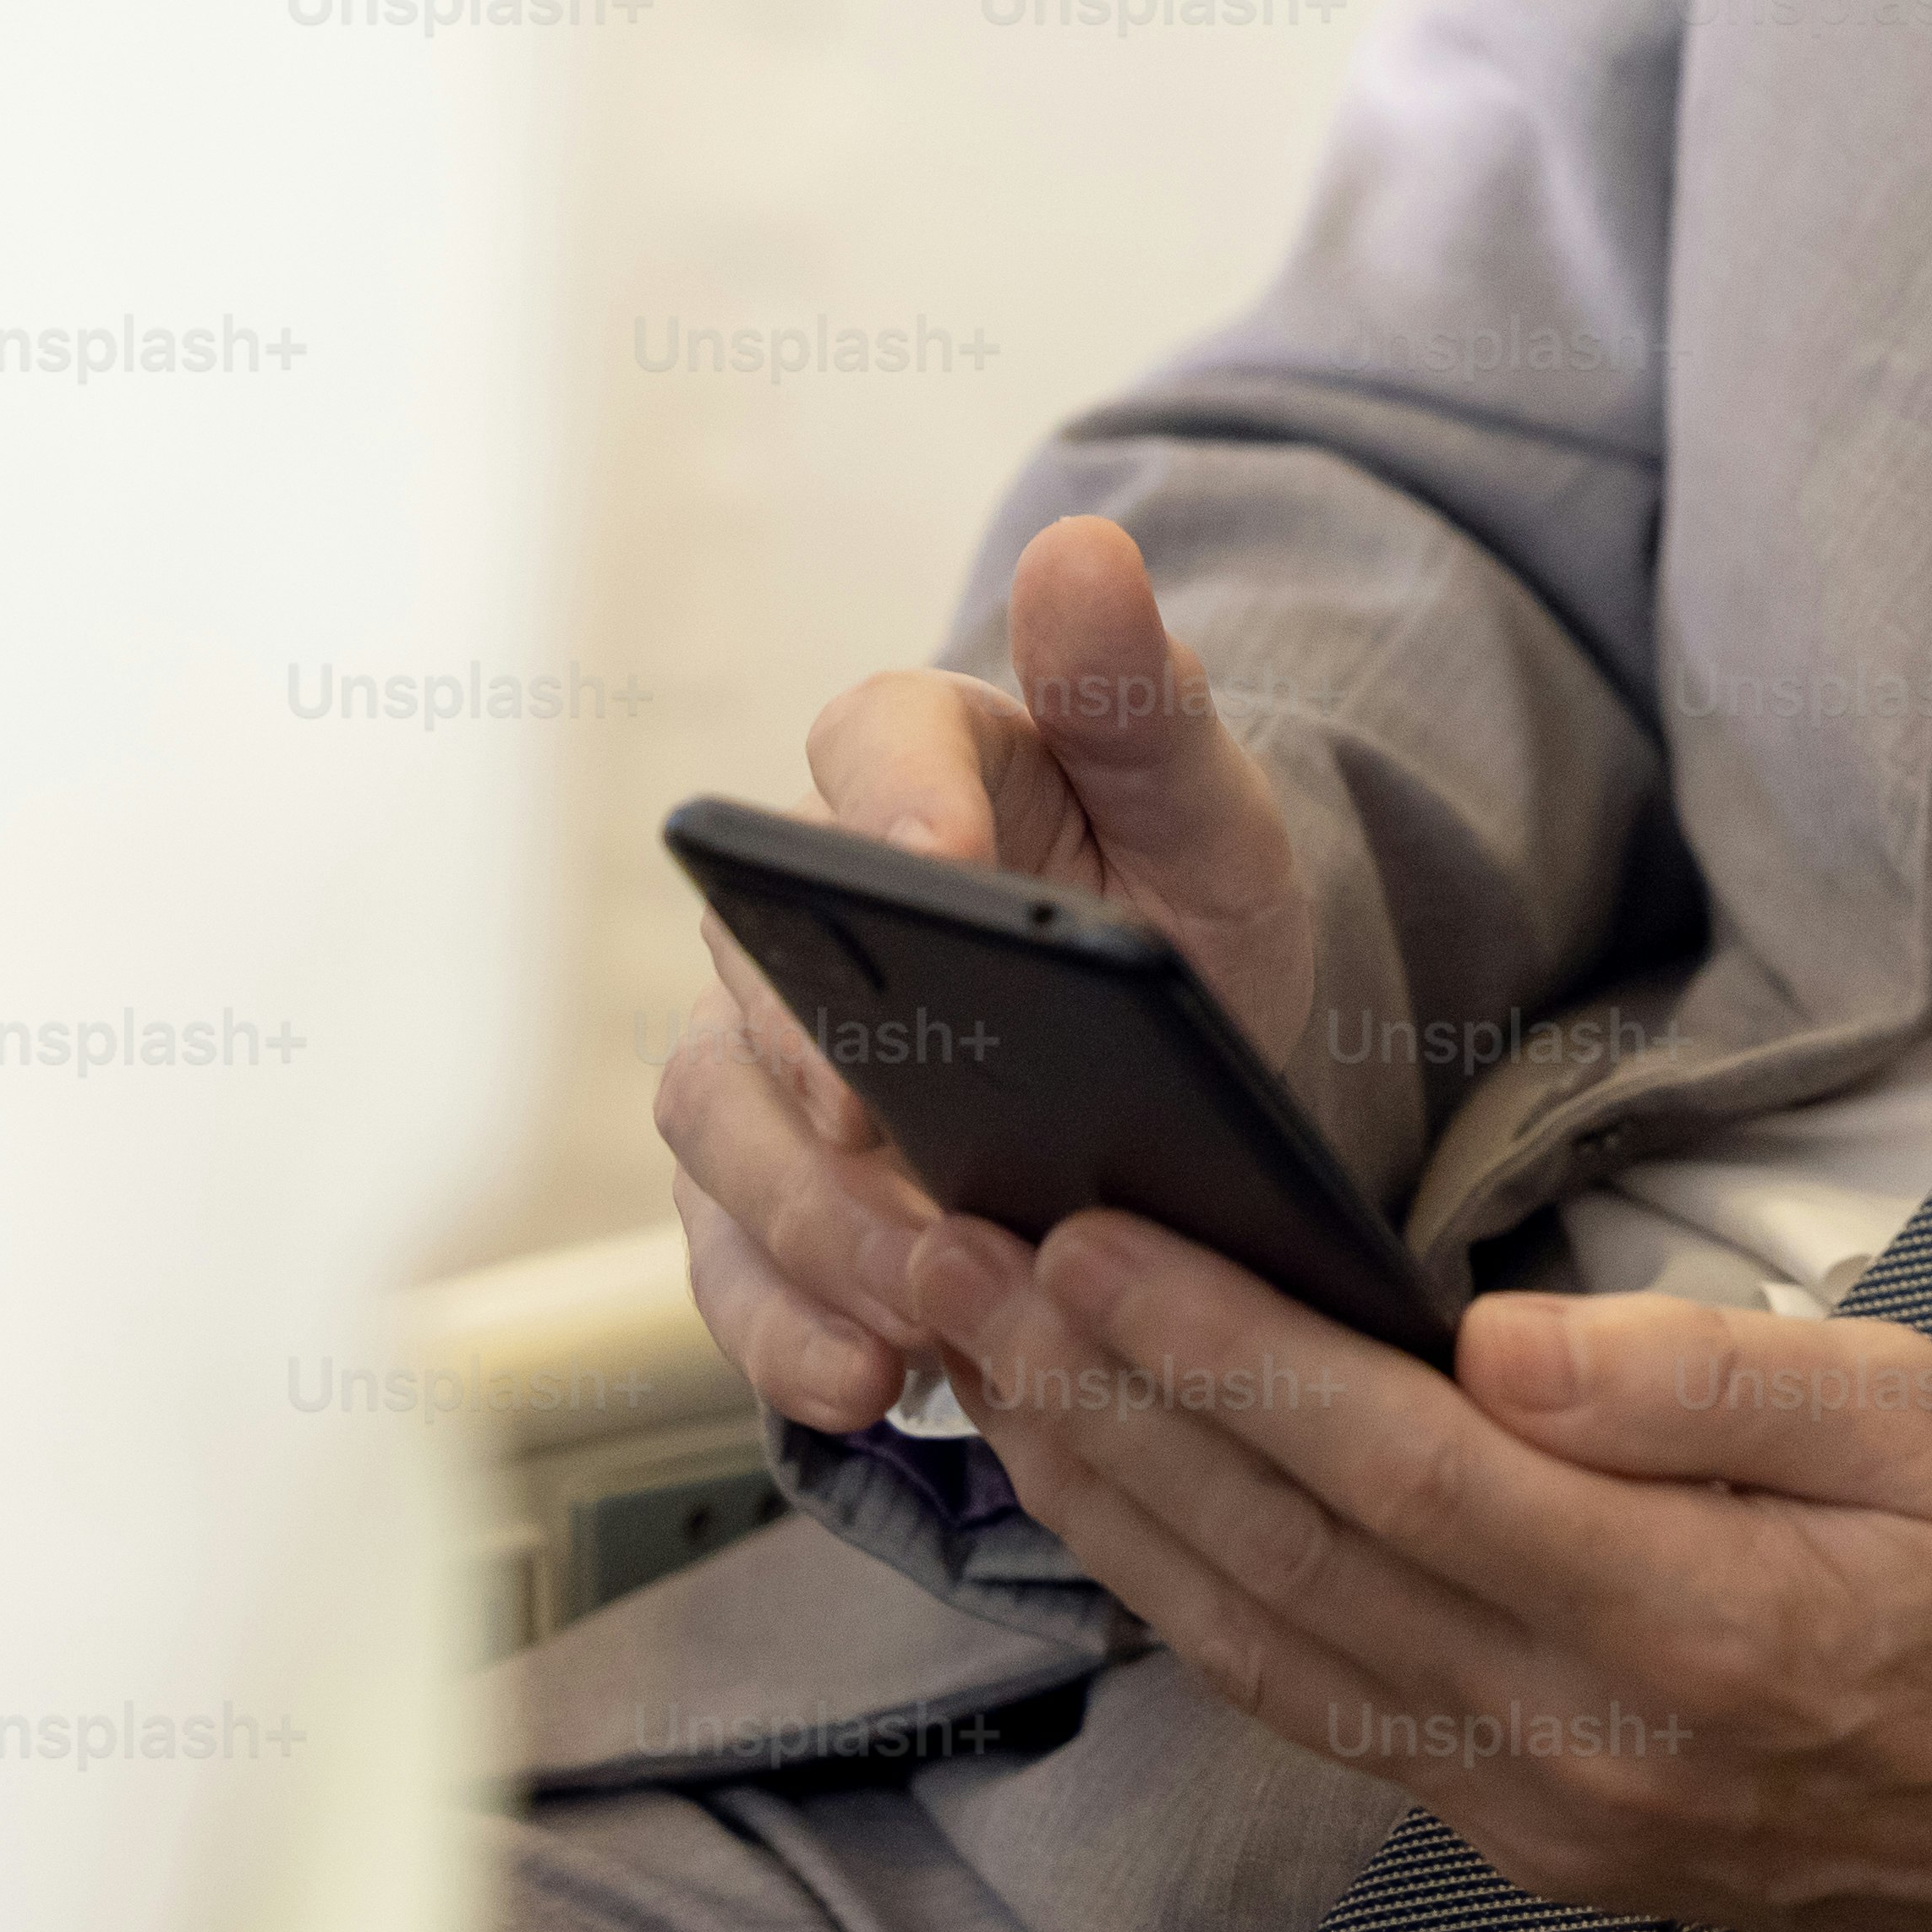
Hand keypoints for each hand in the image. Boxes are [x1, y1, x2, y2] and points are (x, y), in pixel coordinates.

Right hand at [656, 514, 1320, 1434]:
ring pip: (720, 1132)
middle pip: (759, 983)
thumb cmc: (1181, 899)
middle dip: (832, 1090)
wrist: (1173, 1046)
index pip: (863, 753)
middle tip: (921, 1174)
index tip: (936, 879)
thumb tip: (1083, 548)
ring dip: (811, 1231)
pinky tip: (866, 1383)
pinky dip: (782, 1328)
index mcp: (906, 759)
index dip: (891, 813)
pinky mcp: (753, 1182)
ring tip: (921, 1310)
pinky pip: (726, 1259)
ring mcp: (751, 1051)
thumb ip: (1147, 695)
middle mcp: (789, 903)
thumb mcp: (1212, 810)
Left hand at [903, 1214, 1931, 1931]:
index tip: (1093, 1242)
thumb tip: (1497, 1344)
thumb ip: (1708, 1381)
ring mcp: (1533, 1805)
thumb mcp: (1930, 1416)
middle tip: (960, 1268)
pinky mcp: (1518, 1830)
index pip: (1396, 1468)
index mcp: (1690, 1619)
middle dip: (1101, 1403)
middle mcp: (1580, 1738)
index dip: (1224, 1352)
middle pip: (1284, 1557)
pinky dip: (1189, 1600)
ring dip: (1107, 1502)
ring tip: (988, 1365)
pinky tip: (1116, 1506)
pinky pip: (1315, 1706)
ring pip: (1264, 1646)